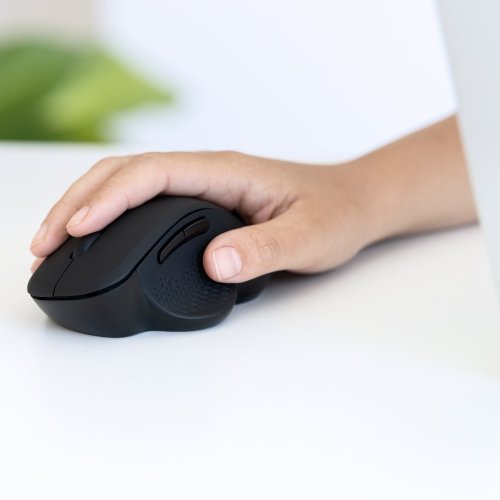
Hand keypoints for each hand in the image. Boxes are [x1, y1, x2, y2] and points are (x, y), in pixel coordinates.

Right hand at [29, 151, 372, 281]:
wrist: (351, 204)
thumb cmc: (334, 214)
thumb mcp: (308, 237)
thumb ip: (264, 250)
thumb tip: (214, 263)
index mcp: (225, 172)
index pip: (150, 174)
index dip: (108, 199)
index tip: (76, 229)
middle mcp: (207, 174)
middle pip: (124, 173)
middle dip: (78, 202)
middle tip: (44, 242)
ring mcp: (202, 188)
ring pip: (129, 185)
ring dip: (86, 207)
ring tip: (55, 241)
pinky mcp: (203, 205)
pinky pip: (145, 203)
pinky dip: (112, 217)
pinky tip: (99, 238)